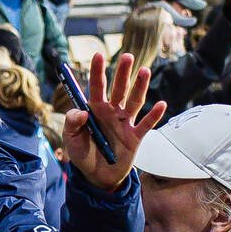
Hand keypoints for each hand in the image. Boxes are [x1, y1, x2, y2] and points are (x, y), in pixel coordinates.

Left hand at [65, 52, 164, 192]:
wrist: (97, 176)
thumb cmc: (82, 154)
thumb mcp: (70, 140)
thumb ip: (72, 123)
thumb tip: (82, 112)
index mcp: (94, 110)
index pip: (96, 87)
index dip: (97, 71)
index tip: (98, 55)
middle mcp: (111, 112)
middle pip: (119, 89)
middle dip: (123, 73)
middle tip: (128, 56)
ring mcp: (124, 123)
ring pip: (134, 101)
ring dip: (140, 87)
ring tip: (144, 71)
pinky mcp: (135, 137)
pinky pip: (145, 124)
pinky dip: (153, 115)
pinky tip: (160, 104)